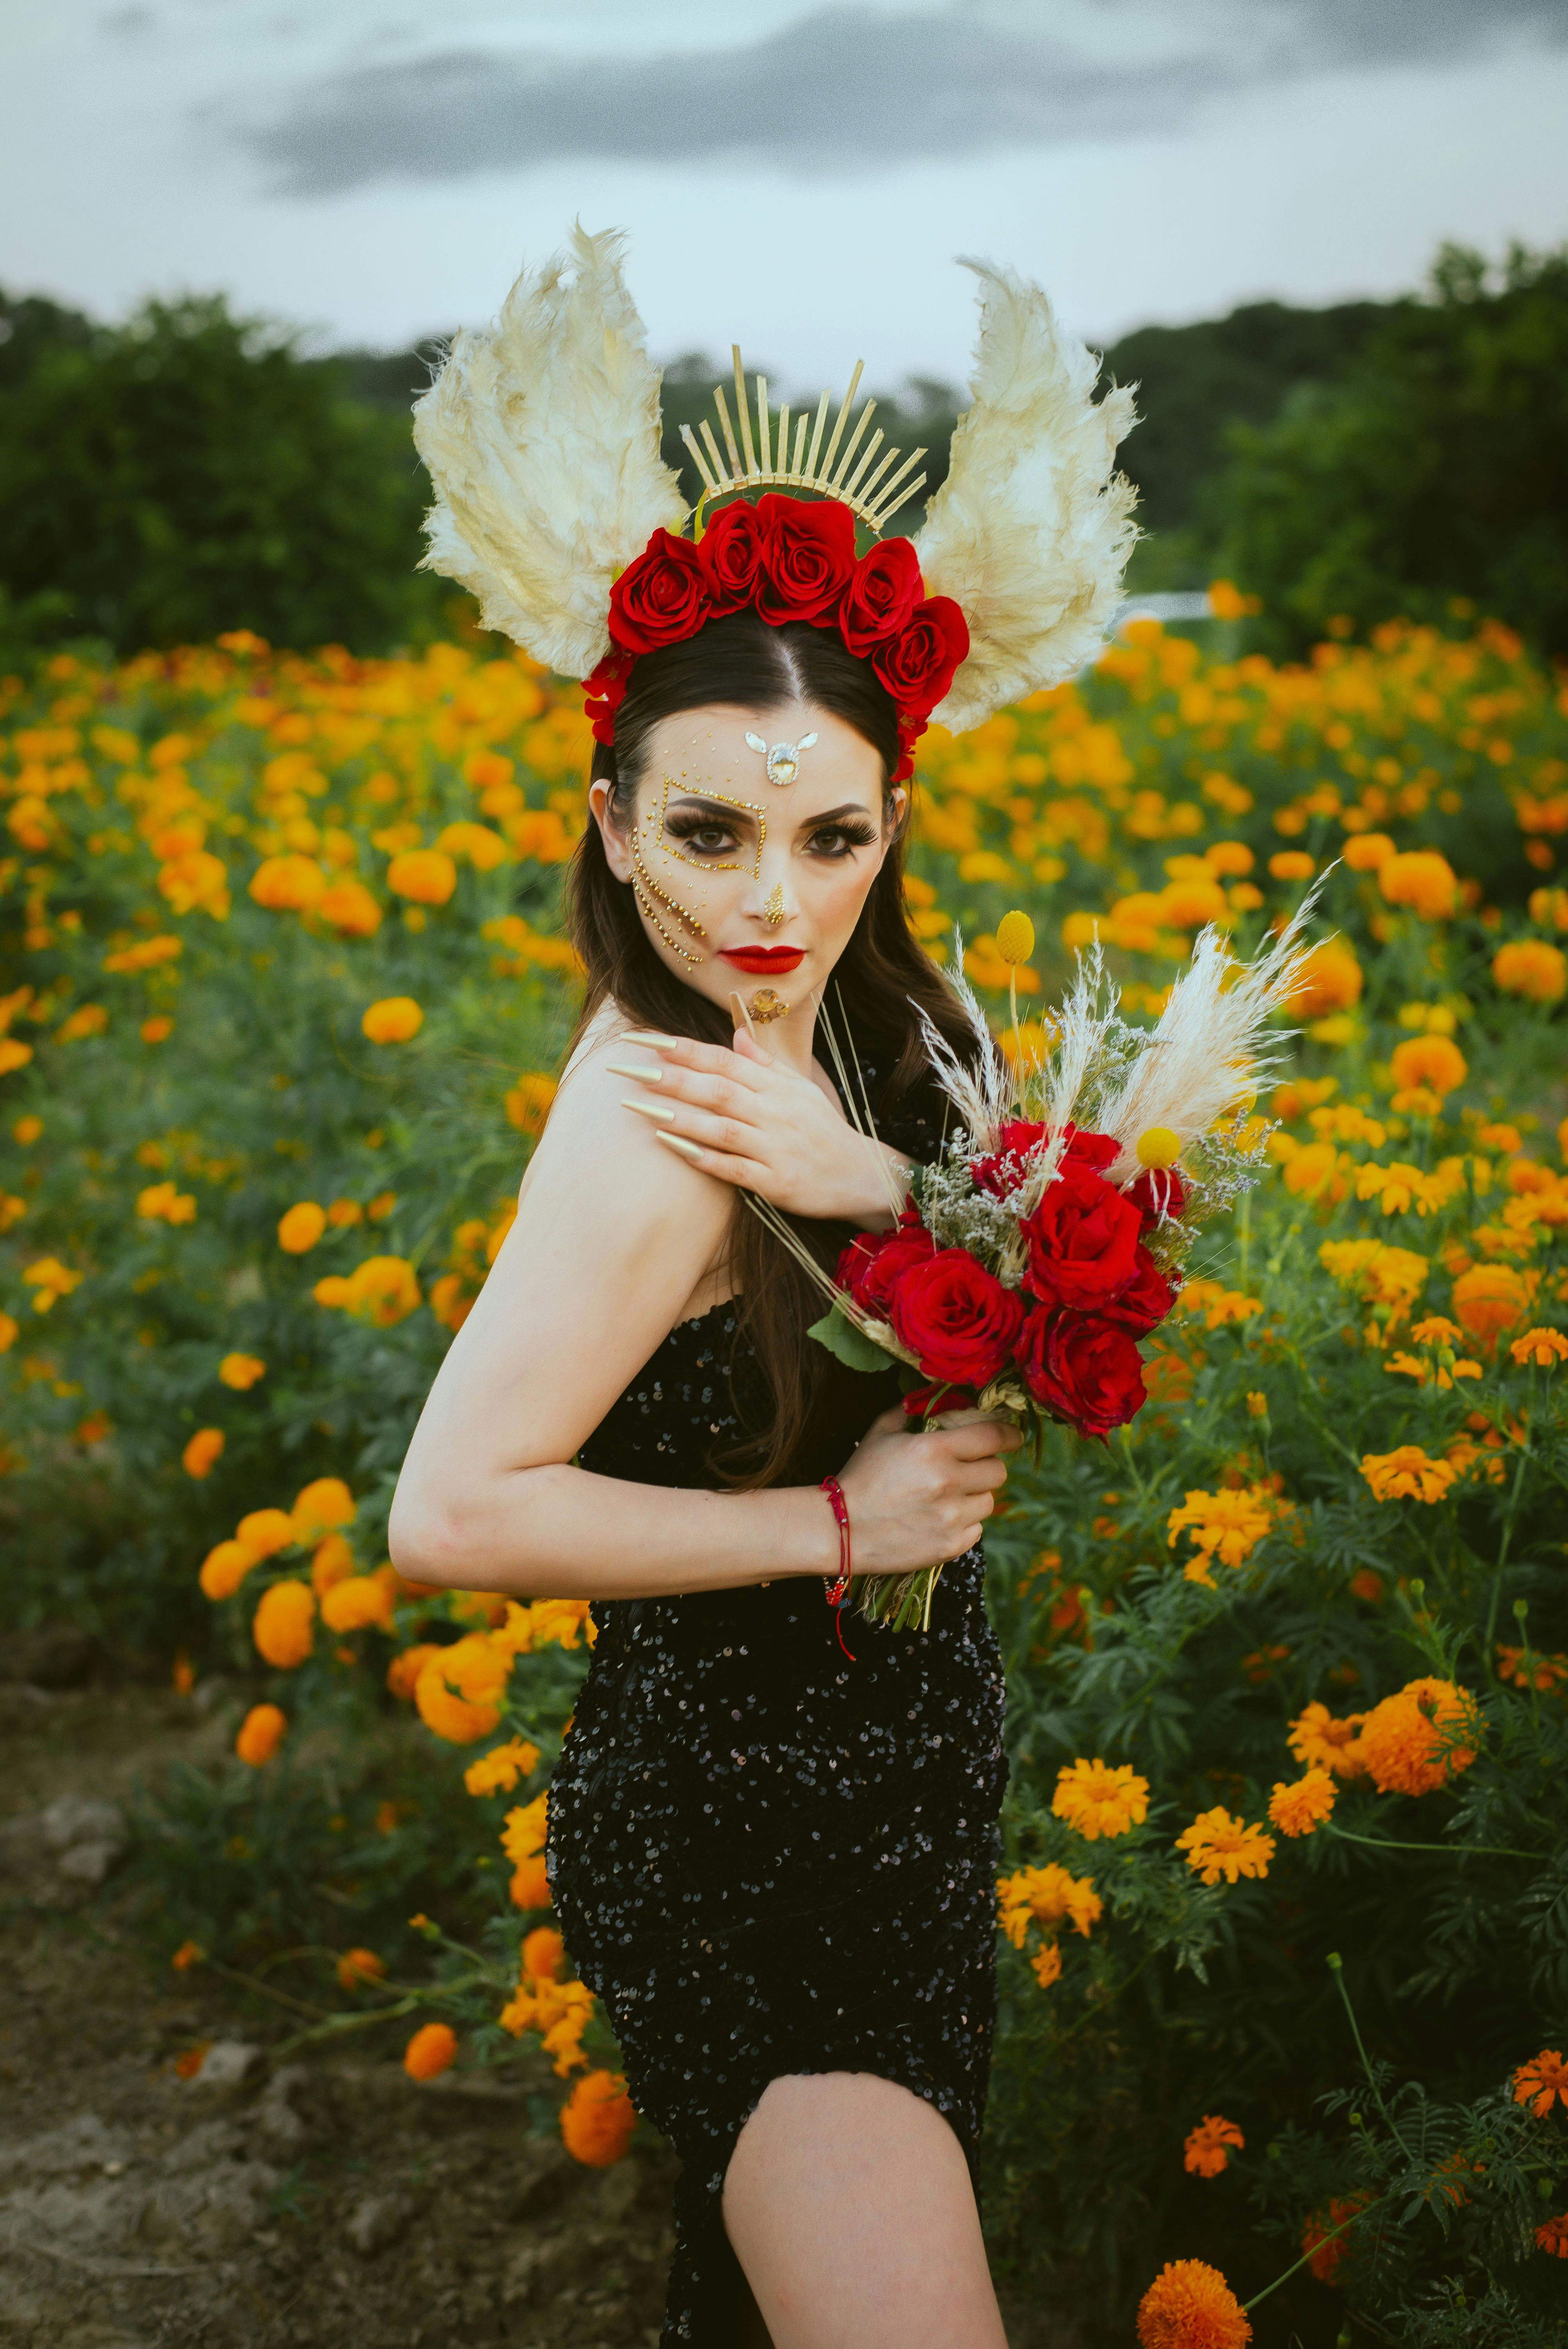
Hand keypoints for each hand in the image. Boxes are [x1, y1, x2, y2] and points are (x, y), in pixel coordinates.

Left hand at [606, 1027, 909, 1225]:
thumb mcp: (800, 1090)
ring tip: (639, 1107)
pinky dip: (702, 1156)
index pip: (723, 1060)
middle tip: (628, 1070)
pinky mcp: (776, 1181)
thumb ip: (765, 1064)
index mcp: (777, 1086)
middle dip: (671, 1077)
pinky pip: (734, 1167)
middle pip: (717, 1089)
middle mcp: (775, 1112)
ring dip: (679, 1116)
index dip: (683, 1049)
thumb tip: (736, 1032)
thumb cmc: (823, 1130)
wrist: (863, 1175)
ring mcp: (776, 1147)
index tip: (644, 1040)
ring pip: (721, 1126)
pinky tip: (671, 1146)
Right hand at [833, 1406, 1020, 1574]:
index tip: (1012, 1436)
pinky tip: (939, 1519)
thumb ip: (911, 1411)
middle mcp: (948, 1483)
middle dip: (985, 1466)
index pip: (993, 1436)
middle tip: (966, 1469)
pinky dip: (964, 1523)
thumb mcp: (881, 1433)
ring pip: (989, 1502)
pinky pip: (976, 1529)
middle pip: (998, 1472)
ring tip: (946, 1497)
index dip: (1009, 1435)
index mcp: (933, 1450)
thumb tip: (939, 1400)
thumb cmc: (861, 1477)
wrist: (840, 1530)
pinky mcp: (950, 1546)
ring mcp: (951, 1518)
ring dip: (974, 1496)